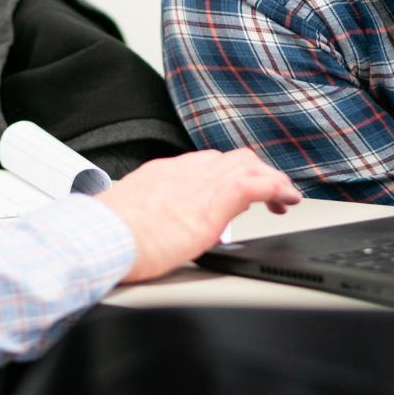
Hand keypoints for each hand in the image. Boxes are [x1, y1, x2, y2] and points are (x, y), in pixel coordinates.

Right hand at [97, 149, 300, 282]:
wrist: (105, 236)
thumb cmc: (110, 235)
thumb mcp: (132, 217)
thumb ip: (150, 214)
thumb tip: (154, 227)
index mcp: (164, 173)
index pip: (205, 164)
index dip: (225, 176)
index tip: (233, 192)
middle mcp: (186, 169)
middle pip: (231, 159)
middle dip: (253, 173)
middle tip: (266, 195)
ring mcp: (202, 180)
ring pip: (249, 165)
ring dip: (271, 180)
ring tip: (284, 198)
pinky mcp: (217, 197)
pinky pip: (259, 184)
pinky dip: (278, 188)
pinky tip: (288, 199)